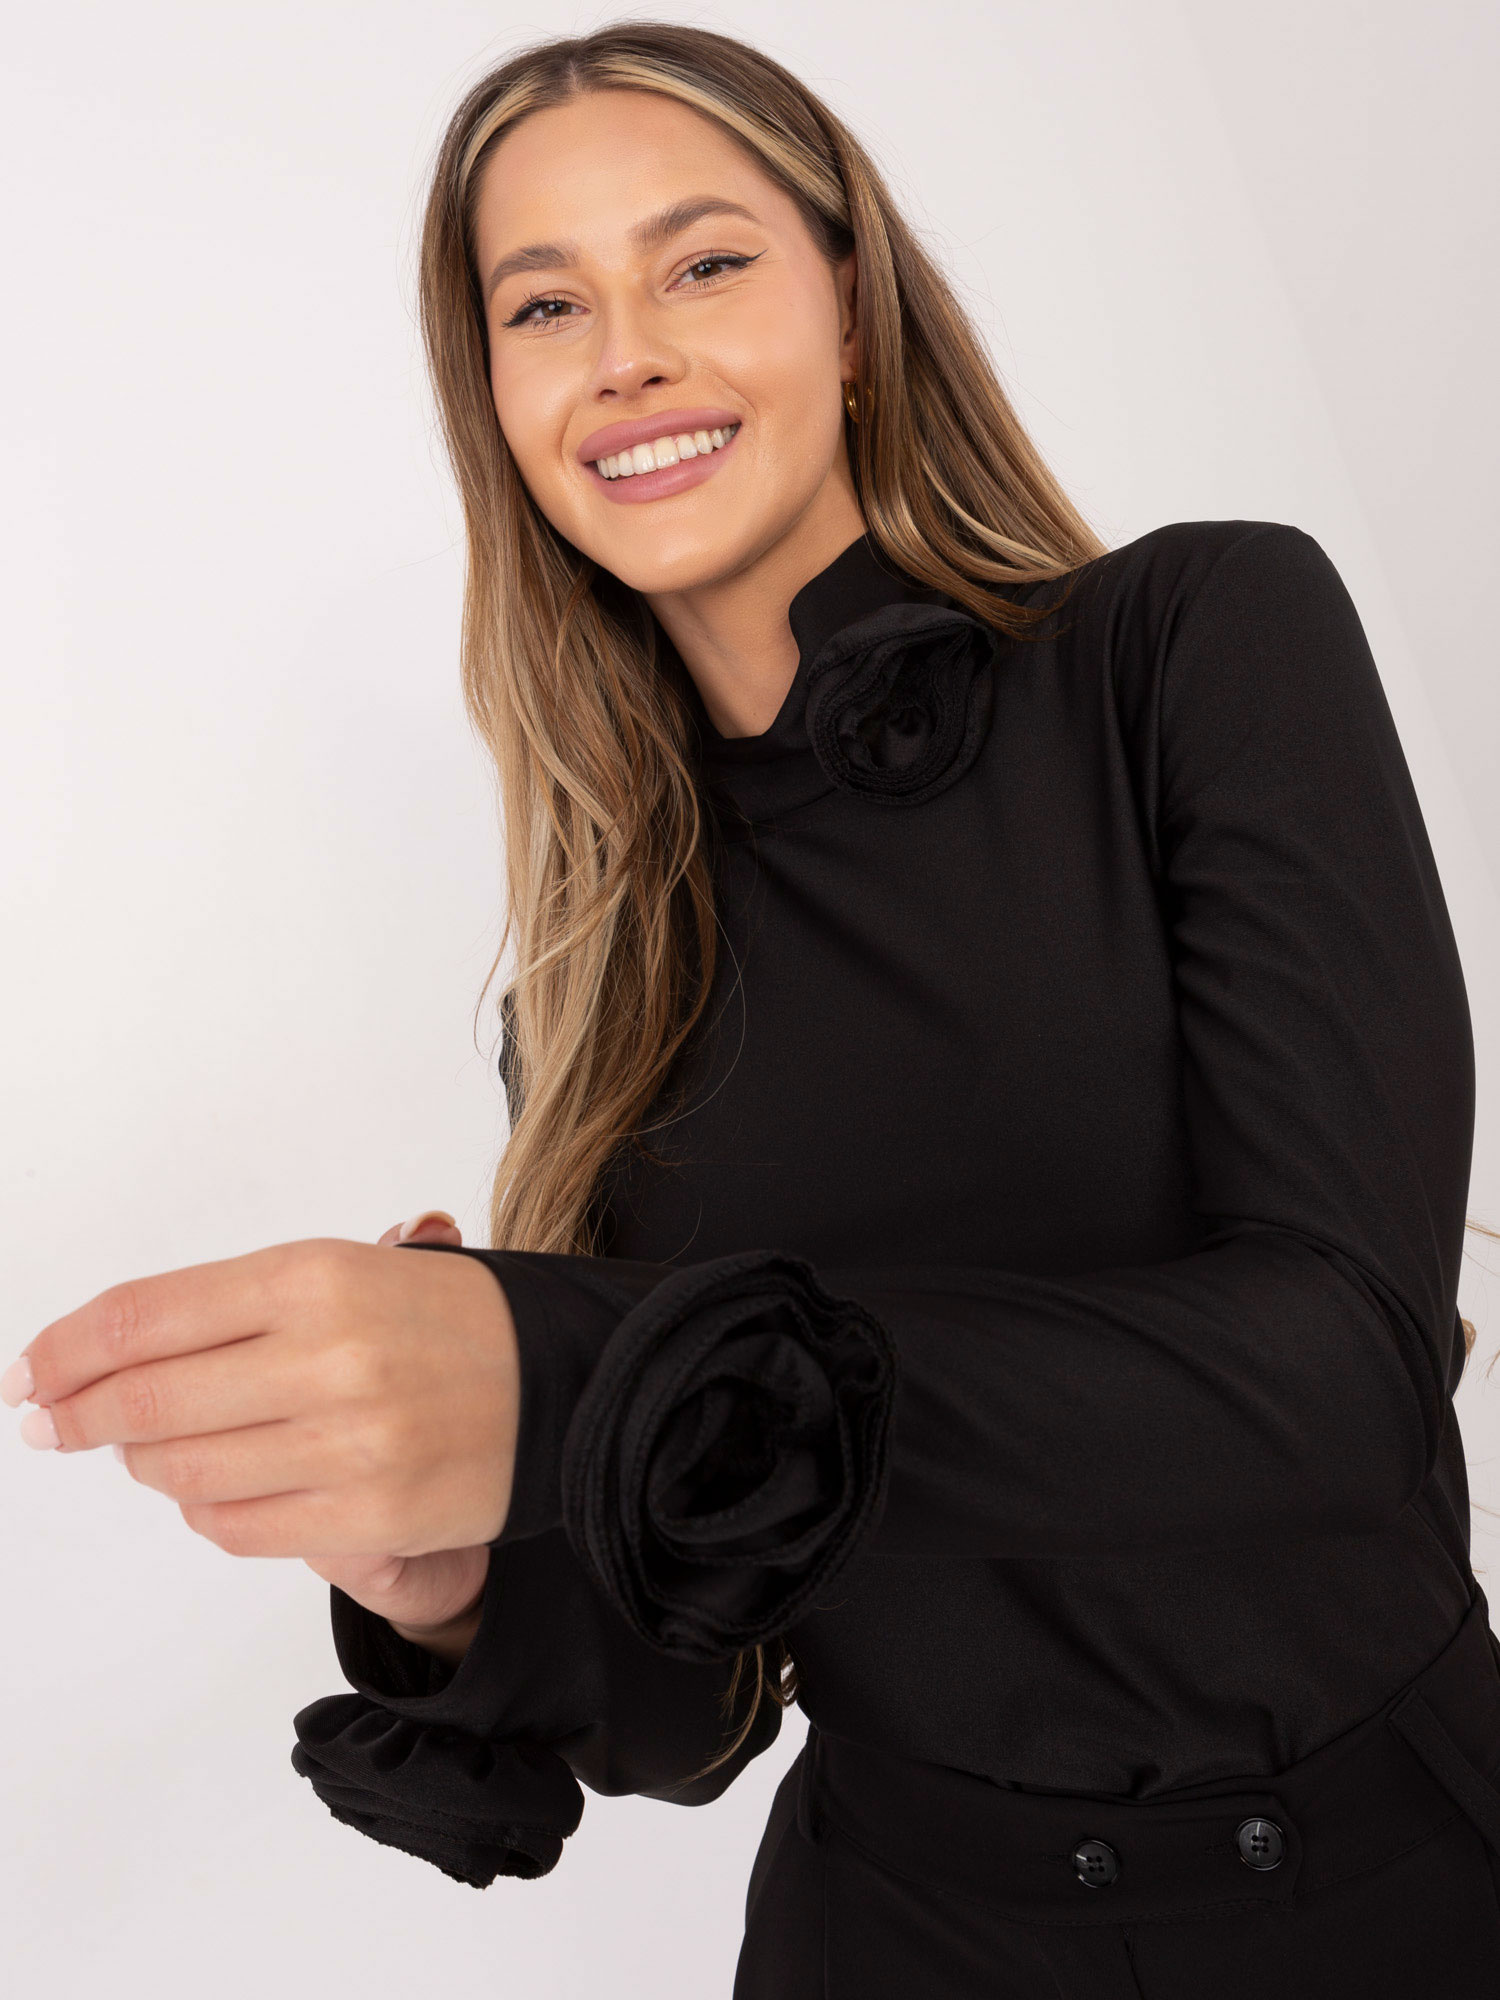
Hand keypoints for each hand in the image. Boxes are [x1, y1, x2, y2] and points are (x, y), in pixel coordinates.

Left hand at [8, 1227, 518, 1617]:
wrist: (562, 1382)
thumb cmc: (440, 1322)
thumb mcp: (340, 1272)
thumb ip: (223, 1310)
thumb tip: (101, 1359)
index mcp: (315, 1276)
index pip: (146, 1317)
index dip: (66, 1348)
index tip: (31, 1371)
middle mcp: (328, 1357)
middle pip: (147, 1399)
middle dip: (79, 1413)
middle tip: (52, 1421)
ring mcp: (348, 1445)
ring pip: (182, 1471)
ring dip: (145, 1461)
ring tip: (148, 1446)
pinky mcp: (367, 1519)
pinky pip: (235, 1527)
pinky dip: (203, 1509)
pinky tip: (210, 1486)